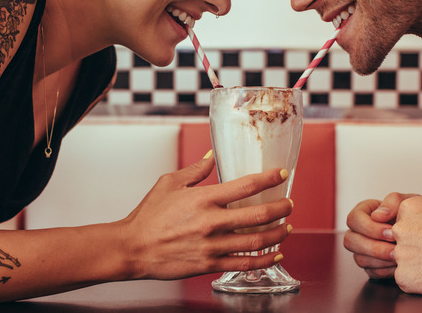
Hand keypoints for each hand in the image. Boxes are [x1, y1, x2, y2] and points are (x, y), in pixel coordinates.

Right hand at [118, 151, 292, 279]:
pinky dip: (265, 260)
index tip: (282, 174)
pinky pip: (244, 264)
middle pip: (259, 215)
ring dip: (278, 234)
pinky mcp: (209, 265)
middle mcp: (212, 222)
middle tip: (289, 204)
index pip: (246, 185)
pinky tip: (276, 255)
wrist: (132, 248)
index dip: (270, 178)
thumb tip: (211, 157)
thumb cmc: (148, 216)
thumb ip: (195, 171)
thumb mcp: (169, 184)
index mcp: (203, 199)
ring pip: (257, 242)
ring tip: (287, 228)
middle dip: (281, 209)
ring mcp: (212, 246)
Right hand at [343, 195, 401, 279]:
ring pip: (359, 259)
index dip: (369, 227)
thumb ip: (392, 202)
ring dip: (380, 260)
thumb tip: (377, 216)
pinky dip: (385, 270)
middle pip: (350, 241)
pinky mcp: (370, 265)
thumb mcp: (405, 201)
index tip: (391, 231)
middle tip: (395, 248)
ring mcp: (362, 250)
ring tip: (400, 258)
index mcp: (363, 213)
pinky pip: (371, 272)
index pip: (353, 219)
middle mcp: (358, 232)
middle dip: (373, 247)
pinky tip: (399, 265)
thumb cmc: (412, 214)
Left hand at [383, 193, 421, 296]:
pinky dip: (419, 280)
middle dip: (414, 245)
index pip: (403, 219)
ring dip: (417, 263)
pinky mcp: (403, 277)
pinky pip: (406, 278)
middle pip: (399, 239)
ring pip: (403, 259)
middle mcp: (400, 229)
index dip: (419, 229)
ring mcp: (400, 254)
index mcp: (410, 207)